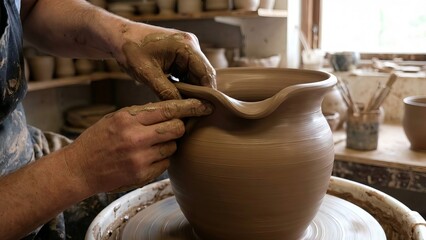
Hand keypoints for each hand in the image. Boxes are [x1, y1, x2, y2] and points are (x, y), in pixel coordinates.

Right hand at [63, 99, 211, 192]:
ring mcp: (140, 158)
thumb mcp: (115, 118)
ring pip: (173, 146)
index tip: (204, 104)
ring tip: (150, 145)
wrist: (78, 169)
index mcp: (128, 118)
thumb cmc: (97, 140)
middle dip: (180, 126)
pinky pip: (166, 163)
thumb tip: (170, 109)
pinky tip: (146, 157)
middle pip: (177, 128)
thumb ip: (142, 114)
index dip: (189, 106)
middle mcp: (136, 137)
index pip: (168, 108)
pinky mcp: (142, 174)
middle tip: (174, 126)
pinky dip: (161, 159)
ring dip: (168, 144)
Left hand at [114, 23, 216, 99]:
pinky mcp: (179, 55)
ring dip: (191, 90)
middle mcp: (190, 44)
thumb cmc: (130, 50)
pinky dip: (183, 84)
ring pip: (195, 75)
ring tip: (186, 107)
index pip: (205, 72)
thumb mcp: (147, 74)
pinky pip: (186, 73)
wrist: (118, 37)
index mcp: (186, 45)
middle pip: (203, 74)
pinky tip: (178, 96)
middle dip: (198, 92)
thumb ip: (165, 91)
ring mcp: (185, 49)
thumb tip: (180, 108)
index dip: (206, 92)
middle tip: (195, 112)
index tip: (204, 109)